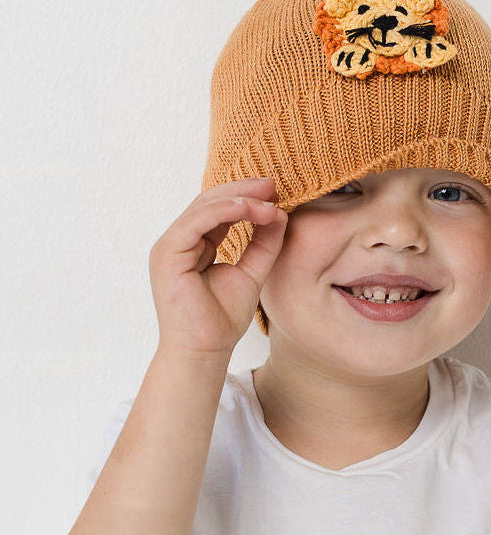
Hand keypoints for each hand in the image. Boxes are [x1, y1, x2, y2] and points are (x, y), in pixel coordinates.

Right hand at [149, 179, 287, 356]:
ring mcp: (169, 247)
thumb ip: (263, 244)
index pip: (218, 210)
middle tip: (273, 184)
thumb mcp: (252, 272)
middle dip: (243, 190)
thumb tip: (280, 213)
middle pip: (210, 201)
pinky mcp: (167, 254)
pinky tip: (251, 209)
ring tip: (268, 198)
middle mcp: (179, 242)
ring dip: (239, 198)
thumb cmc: (222, 319)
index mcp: (194, 245)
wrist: (205, 350)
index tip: (275, 192)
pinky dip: (225, 210)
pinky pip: (197, 221)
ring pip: (204, 207)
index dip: (247, 198)